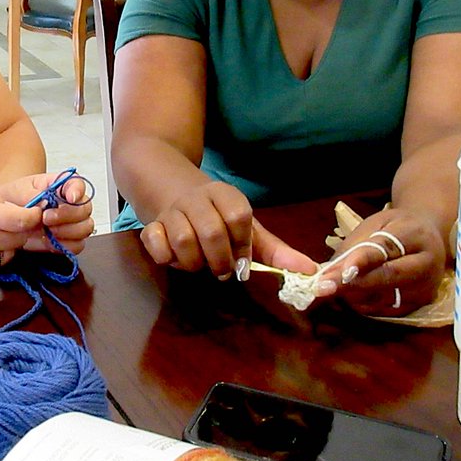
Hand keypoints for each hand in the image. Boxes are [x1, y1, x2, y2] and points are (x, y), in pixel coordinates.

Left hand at [0, 171, 95, 253]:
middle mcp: (70, 204)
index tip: (71, 198)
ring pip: (85, 228)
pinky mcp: (67, 240)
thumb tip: (43, 203)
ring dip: (67, 231)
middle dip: (68, 215)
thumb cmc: (14, 200)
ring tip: (46, 230)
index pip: (77, 184)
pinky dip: (64, 245)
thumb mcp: (17, 191)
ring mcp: (71, 223)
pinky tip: (49, 241)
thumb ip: (30, 195)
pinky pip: (77, 245)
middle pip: (85, 208)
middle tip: (46, 218)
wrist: (5, 218)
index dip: (78, 191)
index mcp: (60, 186)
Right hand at [139, 181, 313, 279]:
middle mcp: (197, 199)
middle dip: (220, 260)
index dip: (243, 245)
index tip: (242, 261)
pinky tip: (172, 257)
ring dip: (194, 262)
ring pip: (183, 240)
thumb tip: (310, 271)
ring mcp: (171, 210)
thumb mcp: (246, 229)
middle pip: (212, 231)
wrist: (170, 188)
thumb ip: (276, 252)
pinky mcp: (150, 224)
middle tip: (222, 270)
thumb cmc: (216, 216)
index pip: (239, 216)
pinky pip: (154, 242)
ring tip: (199, 264)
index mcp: (225, 195)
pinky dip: (165, 257)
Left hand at [314, 208, 446, 315]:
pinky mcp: (420, 305)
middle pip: (387, 277)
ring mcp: (426, 288)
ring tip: (331, 289)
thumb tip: (328, 272)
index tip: (335, 272)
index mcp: (416, 235)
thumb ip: (354, 246)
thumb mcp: (375, 225)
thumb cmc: (396, 228)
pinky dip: (363, 305)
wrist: (429, 238)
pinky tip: (348, 296)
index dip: (359, 261)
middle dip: (351, 284)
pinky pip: (386, 310)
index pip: (385, 249)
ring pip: (384, 297)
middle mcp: (427, 264)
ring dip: (353, 296)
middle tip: (322, 287)